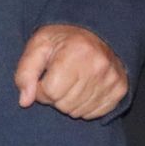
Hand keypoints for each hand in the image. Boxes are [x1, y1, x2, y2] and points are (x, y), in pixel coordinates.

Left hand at [13, 24, 127, 118]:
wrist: (96, 32)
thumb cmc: (63, 39)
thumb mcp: (38, 46)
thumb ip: (26, 72)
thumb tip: (25, 101)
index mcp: (76, 52)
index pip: (49, 91)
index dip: (41, 87)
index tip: (45, 76)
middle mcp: (98, 66)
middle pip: (63, 104)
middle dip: (55, 95)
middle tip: (59, 78)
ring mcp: (111, 79)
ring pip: (78, 112)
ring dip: (69, 102)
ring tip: (72, 81)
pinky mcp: (120, 89)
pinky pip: (94, 113)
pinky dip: (85, 106)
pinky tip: (84, 88)